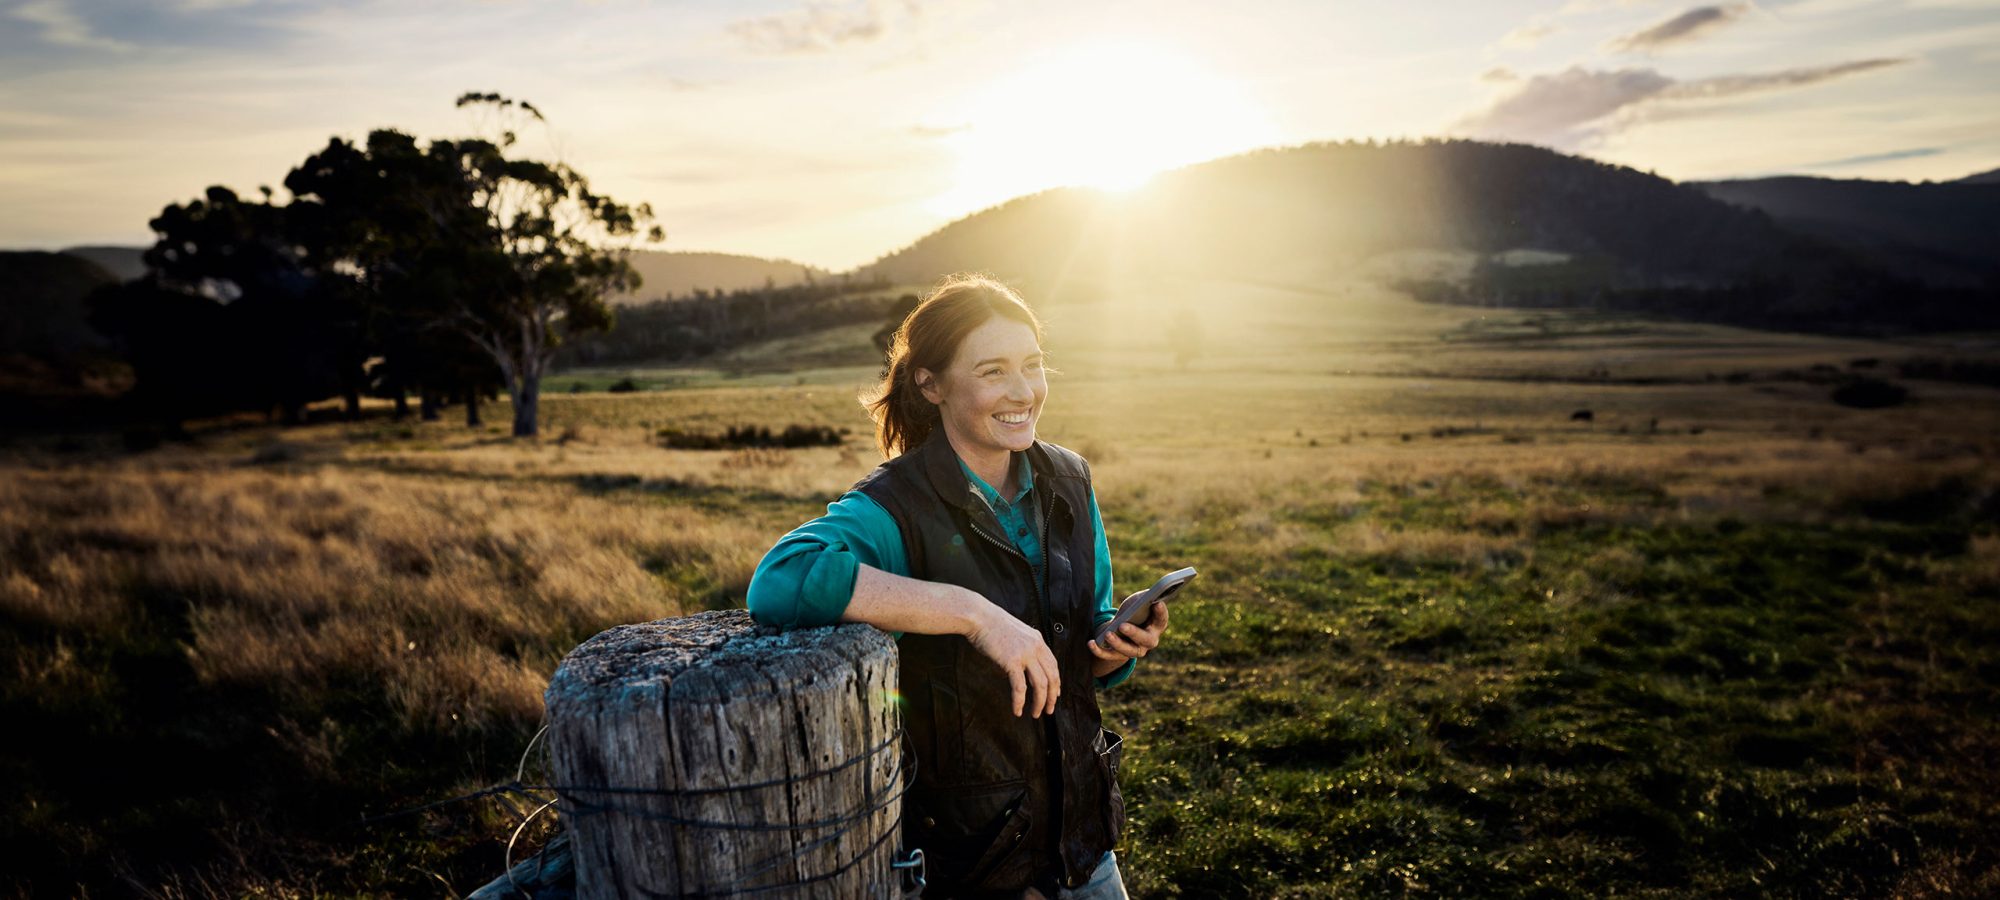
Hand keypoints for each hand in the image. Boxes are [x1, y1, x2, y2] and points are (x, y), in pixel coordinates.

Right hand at [962, 594, 1060, 717]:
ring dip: (1039, 703)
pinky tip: (1017, 710)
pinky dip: (1019, 701)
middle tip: (1049, 710)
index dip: (1056, 682)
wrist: (979, 617)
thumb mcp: (1016, 634)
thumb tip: (1021, 669)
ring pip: (1040, 685)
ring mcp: (1025, 654)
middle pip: (1052, 677)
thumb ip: (1024, 649)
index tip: (1055, 695)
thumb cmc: (991, 625)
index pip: (1054, 665)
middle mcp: (1036, 647)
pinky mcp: (1012, 661)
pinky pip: (1020, 687)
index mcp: (1038, 640)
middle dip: (1051, 697)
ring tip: (1035, 714)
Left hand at [1089, 594, 1168, 663]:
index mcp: (1156, 626)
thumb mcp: (1138, 602)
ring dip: (1117, 643)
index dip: (1161, 613)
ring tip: (1107, 634)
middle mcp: (1148, 641)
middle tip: (1122, 625)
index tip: (1157, 603)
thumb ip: (1143, 598)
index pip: (1162, 621)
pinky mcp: (1118, 655)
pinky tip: (1091, 643)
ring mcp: (1134, 650)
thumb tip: (1147, 596)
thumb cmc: (1133, 612)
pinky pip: (1108, 655)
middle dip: (1134, 633)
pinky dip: (1099, 650)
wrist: (1120, 628)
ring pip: (1127, 651)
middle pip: (1145, 640)